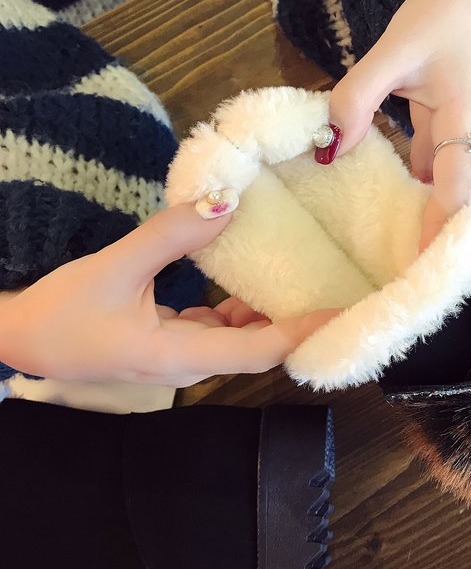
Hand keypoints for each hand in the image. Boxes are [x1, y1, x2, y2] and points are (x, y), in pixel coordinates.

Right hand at [0, 205, 338, 386]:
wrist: (21, 338)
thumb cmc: (63, 312)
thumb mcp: (116, 268)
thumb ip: (171, 235)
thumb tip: (226, 202)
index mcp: (178, 357)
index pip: (258, 353)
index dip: (302, 334)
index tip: (341, 314)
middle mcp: (189, 365)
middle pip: (257, 350)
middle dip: (297, 325)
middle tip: (335, 294)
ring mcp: (181, 358)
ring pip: (240, 341)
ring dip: (270, 315)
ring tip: (307, 283)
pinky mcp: (172, 344)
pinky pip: (219, 332)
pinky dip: (240, 310)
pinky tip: (253, 282)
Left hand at [329, 0, 470, 249]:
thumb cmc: (436, 13)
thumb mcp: (394, 50)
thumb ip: (358, 96)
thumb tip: (329, 146)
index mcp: (465, 121)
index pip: (455, 187)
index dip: (440, 228)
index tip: (419, 265)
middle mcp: (462, 134)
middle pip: (446, 194)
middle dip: (427, 231)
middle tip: (397, 270)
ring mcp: (449, 131)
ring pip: (432, 181)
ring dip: (414, 211)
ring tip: (385, 246)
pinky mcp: (434, 125)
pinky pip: (419, 162)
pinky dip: (401, 183)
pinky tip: (376, 198)